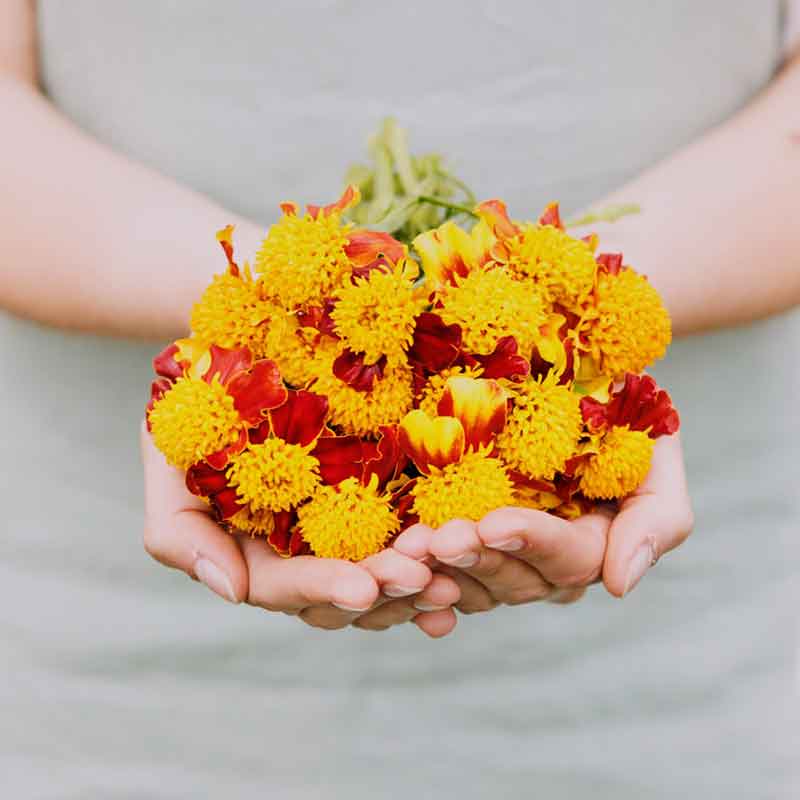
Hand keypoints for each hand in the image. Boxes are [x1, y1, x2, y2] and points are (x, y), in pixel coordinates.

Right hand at [140, 424, 459, 636]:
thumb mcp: (169, 456)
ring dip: (421, 576)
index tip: (362, 587)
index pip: (287, 586)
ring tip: (453, 574)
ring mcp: (353, 516)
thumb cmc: (198, 396)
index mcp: (257, 549)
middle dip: (384, 587)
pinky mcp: (390, 481)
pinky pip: (420, 522)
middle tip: (422, 577)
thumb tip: (231, 594)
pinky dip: (444, 547)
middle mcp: (308, 543)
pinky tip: (472, 551)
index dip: (324, 588)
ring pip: (388, 565)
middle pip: (348, 587)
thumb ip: (180, 533)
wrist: (244, 329)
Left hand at [394, 434, 692, 611]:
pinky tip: (387, 570)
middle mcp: (541, 562)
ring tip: (403, 549)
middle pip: (510, 577)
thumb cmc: (623, 415)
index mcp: (590, 546)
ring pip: (467, 580)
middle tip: (433, 540)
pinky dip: (412, 577)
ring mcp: (496, 553)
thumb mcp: (657, 456)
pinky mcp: (456, 534)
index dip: (530, 542)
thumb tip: (618, 586)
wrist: (575, 380)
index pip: (566, 557)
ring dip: (435, 569)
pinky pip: (434, 570)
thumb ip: (656, 521)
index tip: (494, 523)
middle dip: (473, 556)